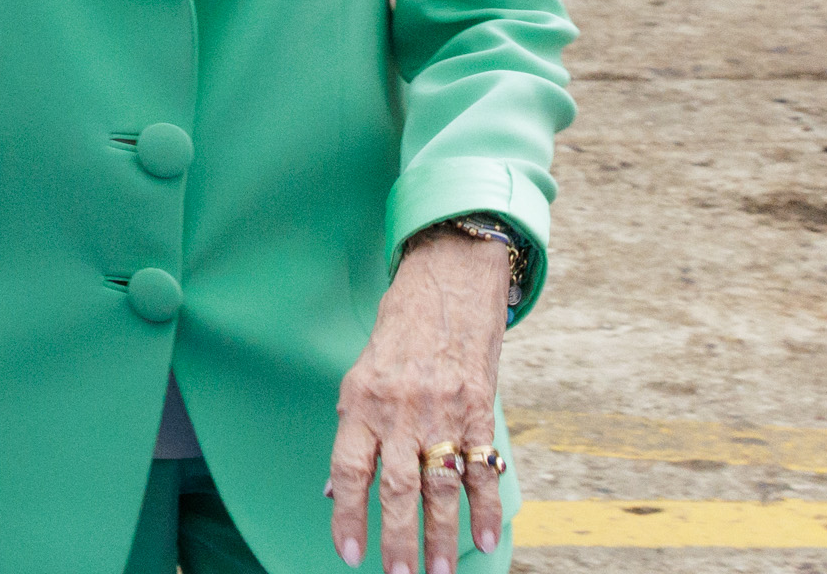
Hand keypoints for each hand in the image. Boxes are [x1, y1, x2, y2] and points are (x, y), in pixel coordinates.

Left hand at [329, 232, 510, 572]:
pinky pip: (482, 469)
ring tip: (439, 573)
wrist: (447, 281)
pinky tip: (486, 539)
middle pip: (396, 488)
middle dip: (397, 540)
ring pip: (440, 488)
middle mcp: (400, 410)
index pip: (348, 471)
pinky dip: (485, 508)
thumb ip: (356, 428)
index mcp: (361, 400)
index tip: (349, 553)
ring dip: (441, 537)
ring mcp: (442, 412)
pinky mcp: (479, 410)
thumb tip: (341, 489)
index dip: (347, 515)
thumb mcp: (362, 372)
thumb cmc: (398, 331)